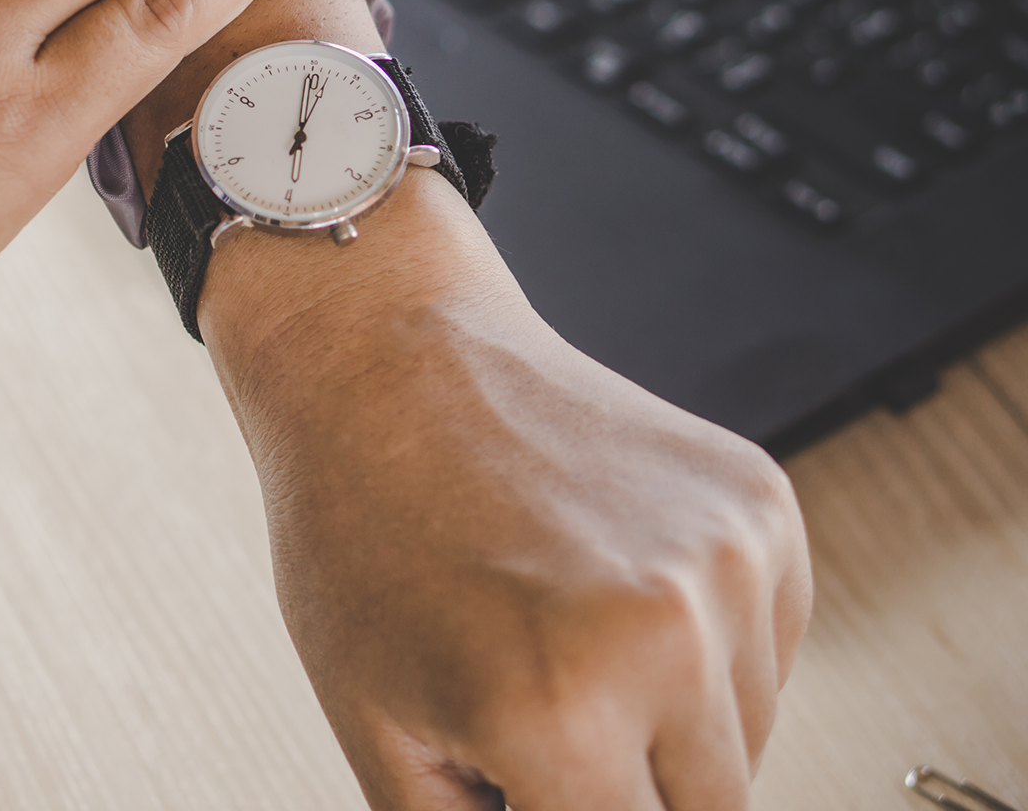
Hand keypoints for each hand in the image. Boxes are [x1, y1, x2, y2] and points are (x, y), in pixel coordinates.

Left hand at [202, 175, 813, 810]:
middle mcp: (662, 634)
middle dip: (624, 796)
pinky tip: (607, 598)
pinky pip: (768, 651)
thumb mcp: (381, 728)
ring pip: (747, 741)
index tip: (544, 793)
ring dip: (673, 732)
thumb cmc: (358, 527)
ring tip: (561, 649)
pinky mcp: (761, 508)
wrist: (384, 360)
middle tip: (545, 741)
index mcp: (556, 707)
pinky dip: (707, 655)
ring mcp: (725, 562)